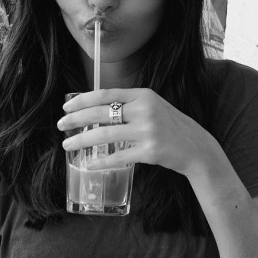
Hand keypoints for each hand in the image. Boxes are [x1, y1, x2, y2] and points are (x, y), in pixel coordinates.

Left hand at [57, 88, 221, 178]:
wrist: (196, 148)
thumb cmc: (170, 127)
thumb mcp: (152, 107)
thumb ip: (129, 105)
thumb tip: (96, 110)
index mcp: (143, 94)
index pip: (106, 94)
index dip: (83, 100)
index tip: (66, 107)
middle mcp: (145, 109)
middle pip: (101, 112)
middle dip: (76, 119)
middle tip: (61, 126)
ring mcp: (148, 130)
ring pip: (105, 135)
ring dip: (82, 140)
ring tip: (68, 145)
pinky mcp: (150, 151)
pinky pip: (118, 156)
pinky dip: (101, 160)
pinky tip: (89, 163)